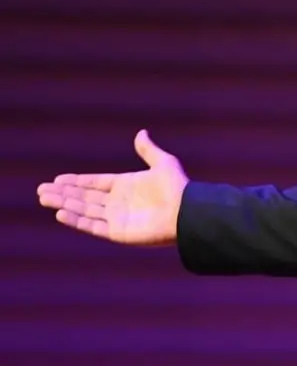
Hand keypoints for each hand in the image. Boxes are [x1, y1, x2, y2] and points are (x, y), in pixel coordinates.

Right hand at [37, 130, 188, 245]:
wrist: (187, 212)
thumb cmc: (178, 188)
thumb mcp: (163, 163)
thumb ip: (149, 150)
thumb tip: (142, 133)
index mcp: (127, 186)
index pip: (95, 183)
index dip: (77, 181)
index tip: (57, 179)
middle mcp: (120, 203)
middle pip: (85, 197)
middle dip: (63, 193)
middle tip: (41, 189)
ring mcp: (118, 218)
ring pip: (84, 210)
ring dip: (64, 204)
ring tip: (44, 197)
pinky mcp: (119, 233)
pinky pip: (93, 226)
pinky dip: (76, 220)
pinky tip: (60, 213)